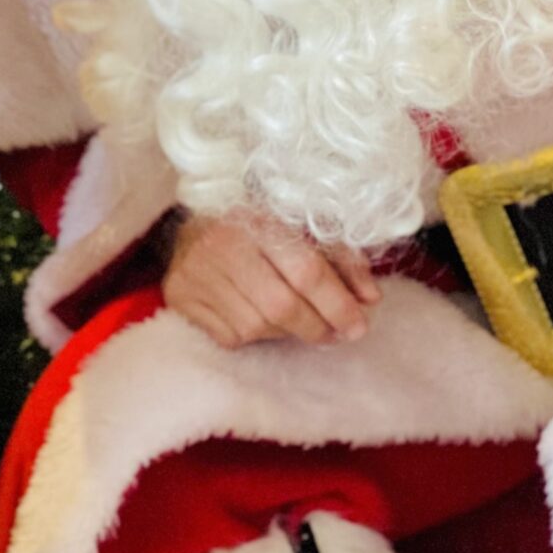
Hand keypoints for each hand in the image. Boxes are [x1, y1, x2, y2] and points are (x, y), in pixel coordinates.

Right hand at [163, 212, 381, 348]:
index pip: (305, 269)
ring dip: (289, 332)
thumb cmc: (258, 226)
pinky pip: (231, 336)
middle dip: (317, 325)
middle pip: (281, 304)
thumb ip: (340, 258)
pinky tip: (265, 320)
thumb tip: (370, 298)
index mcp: (258, 217)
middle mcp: (222, 244)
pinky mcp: (181, 299)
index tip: (359, 323)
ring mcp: (197, 273)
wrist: (192, 225)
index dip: (337, 302)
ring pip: (257, 325)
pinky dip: (257, 336)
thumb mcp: (301, 227)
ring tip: (303, 323)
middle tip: (339, 333)